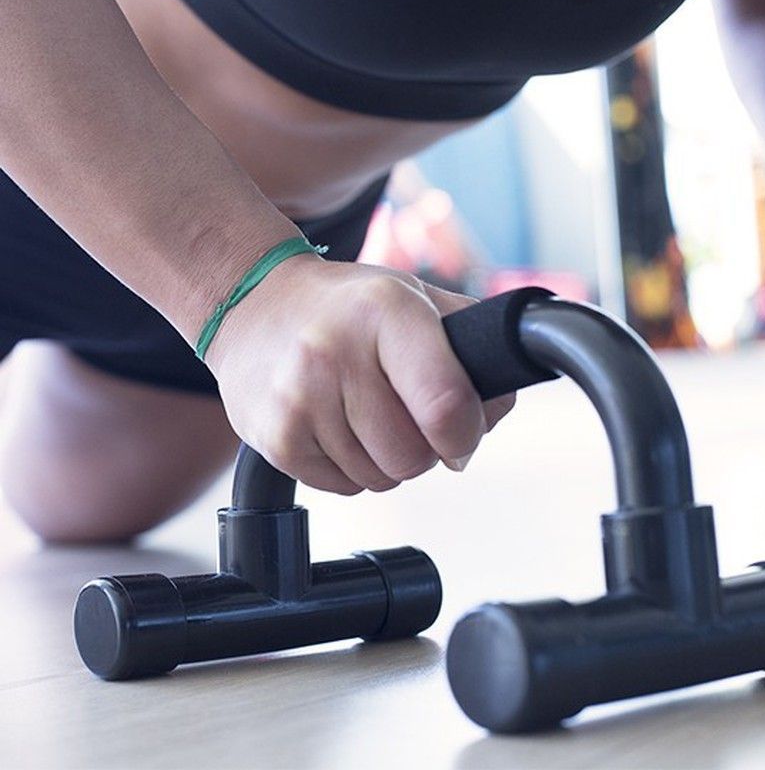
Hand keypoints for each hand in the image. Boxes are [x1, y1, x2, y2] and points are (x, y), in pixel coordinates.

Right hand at [205, 254, 515, 493]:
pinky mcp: (276, 438)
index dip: (465, 433)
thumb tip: (488, 419)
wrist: (251, 303)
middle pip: (413, 456)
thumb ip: (471, 351)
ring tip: (363, 411)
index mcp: (385, 311)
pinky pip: (344, 488)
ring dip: (386, 459)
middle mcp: (335, 352)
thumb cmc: (346, 307)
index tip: (460, 431)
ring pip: (381, 478)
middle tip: (404, 413)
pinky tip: (335, 424)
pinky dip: (352, 468)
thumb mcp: (415, 300)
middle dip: (423, 447)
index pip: (445, 403)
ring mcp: (299, 398)